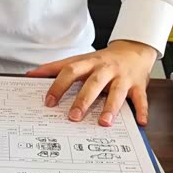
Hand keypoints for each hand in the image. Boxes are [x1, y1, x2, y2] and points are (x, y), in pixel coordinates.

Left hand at [26, 40, 156, 126]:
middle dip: (83, 100)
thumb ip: (57, 68)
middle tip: (73, 117)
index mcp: (90, 63)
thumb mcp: (80, 60)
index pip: (71, 71)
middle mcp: (106, 69)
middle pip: (93, 83)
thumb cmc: (103, 60)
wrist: (135, 49)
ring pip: (117, 92)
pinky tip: (140, 122)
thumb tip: (30, 75)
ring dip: (110, 107)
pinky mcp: (138, 85)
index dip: (59, 86)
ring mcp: (122, 77)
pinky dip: (141, 110)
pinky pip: (140, 99)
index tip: (49, 101)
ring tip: (104, 123)